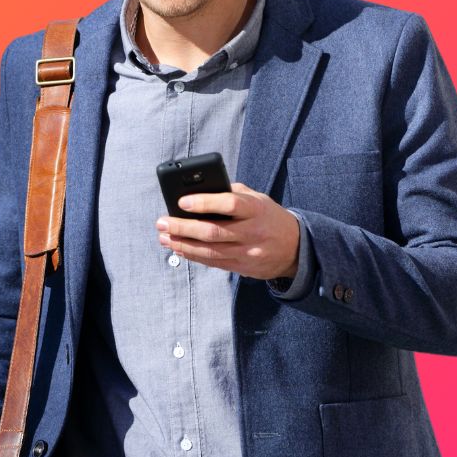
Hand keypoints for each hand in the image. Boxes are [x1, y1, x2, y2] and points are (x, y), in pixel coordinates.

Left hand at [156, 182, 299, 279]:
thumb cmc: (268, 216)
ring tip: (164, 237)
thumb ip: (231, 192)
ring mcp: (247, 252)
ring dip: (182, 244)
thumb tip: (199, 190)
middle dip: (183, 228)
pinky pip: (213, 263)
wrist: (295, 248)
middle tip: (162, 222)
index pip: (229, 204)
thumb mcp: (257, 198)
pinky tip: (178, 249)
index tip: (181, 202)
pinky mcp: (242, 267)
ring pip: (209, 251)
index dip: (204, 203)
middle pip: (213, 232)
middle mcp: (252, 232)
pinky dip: (193, 256)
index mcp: (256, 209)